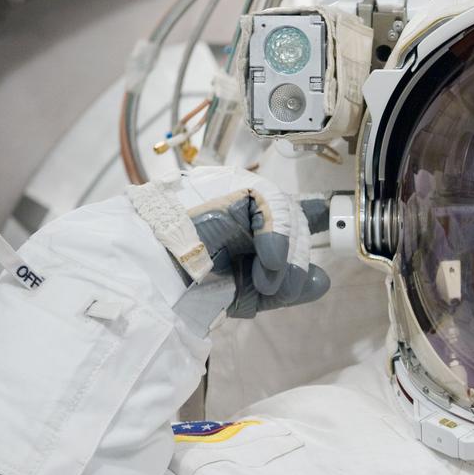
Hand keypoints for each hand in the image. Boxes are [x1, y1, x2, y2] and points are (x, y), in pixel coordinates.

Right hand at [135, 167, 331, 317]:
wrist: (150, 279)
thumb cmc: (188, 287)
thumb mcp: (247, 291)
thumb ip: (285, 284)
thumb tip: (323, 281)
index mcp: (244, 227)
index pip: (290, 225)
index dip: (301, 247)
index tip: (301, 267)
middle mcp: (241, 204)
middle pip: (295, 223)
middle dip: (294, 262)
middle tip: (273, 288)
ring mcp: (234, 190)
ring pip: (288, 213)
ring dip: (284, 255)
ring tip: (263, 280)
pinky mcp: (230, 183)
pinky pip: (271, 203)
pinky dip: (276, 235)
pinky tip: (266, 259)